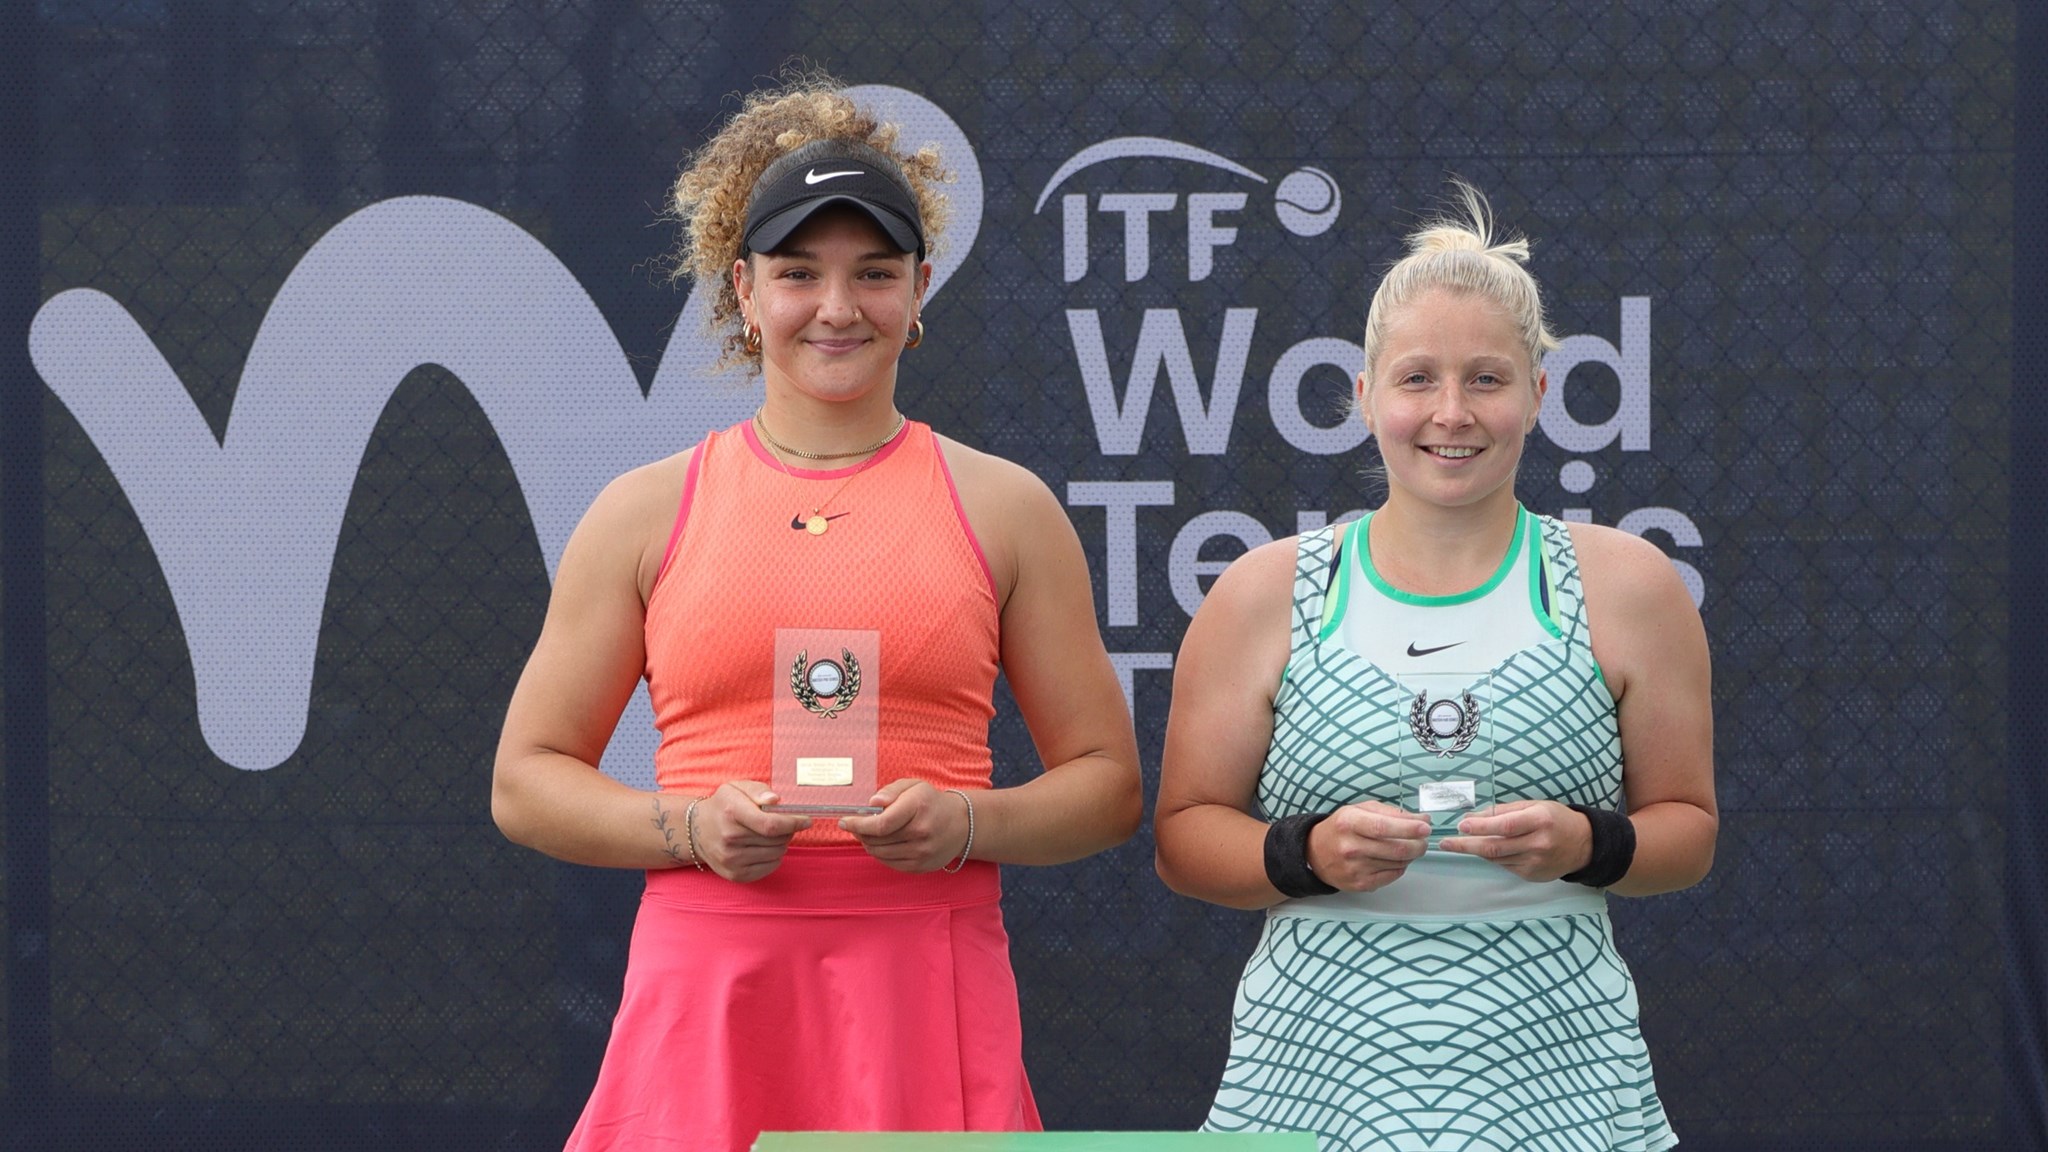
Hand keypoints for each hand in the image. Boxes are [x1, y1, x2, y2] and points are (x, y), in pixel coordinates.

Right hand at [693, 781, 810, 881]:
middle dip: (788, 831)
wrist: (697, 830)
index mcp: (731, 812)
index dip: (794, 823)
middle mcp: (729, 838)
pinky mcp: (735, 875)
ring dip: (781, 843)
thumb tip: (776, 801)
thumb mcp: (736, 788)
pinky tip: (764, 847)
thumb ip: (758, 790)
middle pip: (777, 840)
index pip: (771, 824)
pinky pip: (770, 867)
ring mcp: (731, 860)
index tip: (806, 820)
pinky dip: (774, 857)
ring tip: (770, 834)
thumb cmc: (723, 806)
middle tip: (784, 824)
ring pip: (777, 854)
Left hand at [839, 780, 970, 872]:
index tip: (844, 821)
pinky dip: (880, 854)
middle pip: (877, 840)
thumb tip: (872, 804)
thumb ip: (890, 791)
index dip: (858, 824)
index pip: (880, 823)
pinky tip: (882, 843)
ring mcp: (922, 852)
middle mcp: (921, 832)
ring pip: (880, 853)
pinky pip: (889, 863)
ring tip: (869, 833)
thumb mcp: (913, 786)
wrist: (961, 825)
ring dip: (868, 843)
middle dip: (860, 832)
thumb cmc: (931, 802)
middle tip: (856, 825)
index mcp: (918, 807)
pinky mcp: (920, 866)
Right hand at [1305, 801, 1431, 891]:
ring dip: (1410, 855)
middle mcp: (1350, 847)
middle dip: (1418, 844)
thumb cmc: (1342, 828)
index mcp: (1349, 822)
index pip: (1384, 827)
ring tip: (1408, 847)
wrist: (1315, 853)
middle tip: (1424, 840)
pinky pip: (1392, 876)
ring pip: (1398, 863)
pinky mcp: (1360, 884)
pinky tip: (1395, 859)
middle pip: (1395, 849)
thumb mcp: (1360, 810)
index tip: (1426, 827)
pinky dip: (1400, 866)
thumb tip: (1422, 819)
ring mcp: (1355, 868)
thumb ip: (1392, 813)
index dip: (1409, 828)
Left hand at [1438, 800, 1592, 880]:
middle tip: (1445, 843)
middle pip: (1495, 846)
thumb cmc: (1555, 819)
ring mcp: (1535, 862)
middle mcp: (1538, 843)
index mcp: (1539, 820)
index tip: (1461, 826)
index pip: (1504, 825)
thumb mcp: (1534, 805)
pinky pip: (1505, 865)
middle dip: (1466, 845)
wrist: (1583, 844)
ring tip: (1457, 844)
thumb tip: (1474, 817)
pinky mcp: (1532, 875)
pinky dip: (1491, 857)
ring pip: (1497, 858)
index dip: (1481, 826)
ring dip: (1475, 851)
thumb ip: (1505, 811)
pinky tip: (1483, 850)